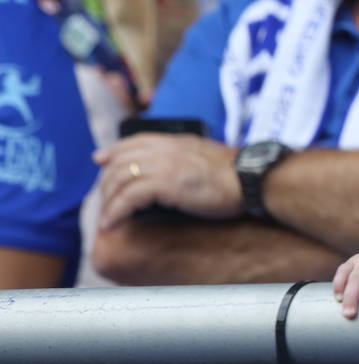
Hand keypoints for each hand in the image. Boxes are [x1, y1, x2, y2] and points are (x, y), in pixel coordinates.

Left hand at [95, 133, 241, 229]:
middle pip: (120, 162)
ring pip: (120, 180)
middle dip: (107, 183)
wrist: (253, 179)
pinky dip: (116, 211)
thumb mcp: (208, 156)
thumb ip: (188, 157)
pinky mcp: (165, 184)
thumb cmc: (239, 175)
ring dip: (109, 201)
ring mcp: (164, 165)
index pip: (135, 140)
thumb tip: (179, 170)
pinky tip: (113, 223)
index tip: (100, 159)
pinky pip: (128, 197)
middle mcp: (166, 149)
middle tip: (106, 202)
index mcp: (177, 141)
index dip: (114, 150)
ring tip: (107, 219)